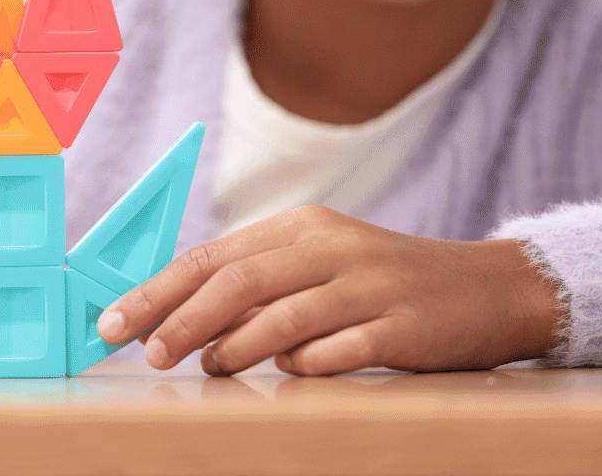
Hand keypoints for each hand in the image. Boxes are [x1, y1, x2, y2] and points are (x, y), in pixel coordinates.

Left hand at [95, 205, 563, 376]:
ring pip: (281, 312)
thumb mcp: (321, 266)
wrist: (486, 287)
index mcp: (302, 227)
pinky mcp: (402, 325)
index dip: (159, 289)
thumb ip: (262, 287)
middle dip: (180, 316)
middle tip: (146, 351)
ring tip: (203, 368)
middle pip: (238, 279)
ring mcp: (367, 284)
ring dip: (233, 345)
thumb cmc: (385, 281)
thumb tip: (187, 324)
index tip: (115, 320)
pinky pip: (341, 346)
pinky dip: (305, 363)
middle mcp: (329, 247)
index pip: (214, 255)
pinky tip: (287, 375)